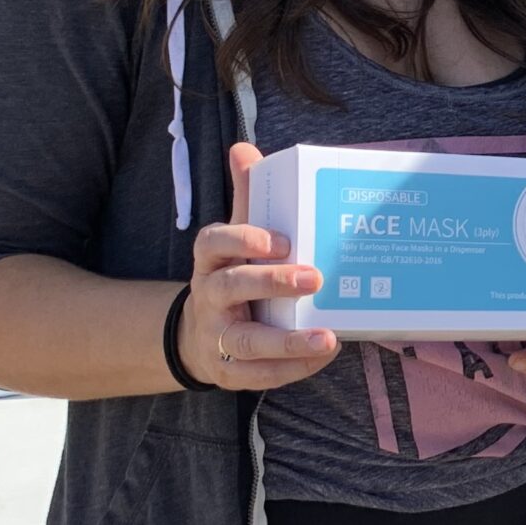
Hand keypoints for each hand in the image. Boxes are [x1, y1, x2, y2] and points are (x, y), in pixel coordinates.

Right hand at [176, 142, 343, 389]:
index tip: (281, 240)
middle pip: (231, 287)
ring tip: (327, 339)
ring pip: (246, 340)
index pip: (213, 242)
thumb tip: (244, 149)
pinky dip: (290, 369)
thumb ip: (246, 197)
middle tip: (315, 277)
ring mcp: (217, 336)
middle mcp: (210, 296)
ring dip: (287, 342)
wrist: (199, 335)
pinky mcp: (228, 370)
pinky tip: (322, 357)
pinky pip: (257, 375)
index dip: (243, 239)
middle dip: (272, 283)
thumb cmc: (233, 273)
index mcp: (211, 260)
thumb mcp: (236, 236)